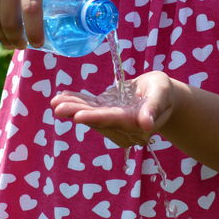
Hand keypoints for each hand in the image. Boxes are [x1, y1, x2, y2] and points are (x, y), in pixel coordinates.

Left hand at [51, 71, 174, 147]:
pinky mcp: (107, 110)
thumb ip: (153, 108)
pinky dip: (77, 101)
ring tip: (55, 101)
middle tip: (58, 107)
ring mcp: (112, 119)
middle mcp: (120, 125)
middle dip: (77, 112)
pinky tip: (62, 96)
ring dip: (73, 108)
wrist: (160, 95)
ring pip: (91, 114)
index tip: (77, 116)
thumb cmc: (163, 92)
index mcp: (134, 124)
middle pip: (97, 119)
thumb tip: (146, 125)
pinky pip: (91, 107)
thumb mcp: (161, 95)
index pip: (113, 121)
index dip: (96, 118)